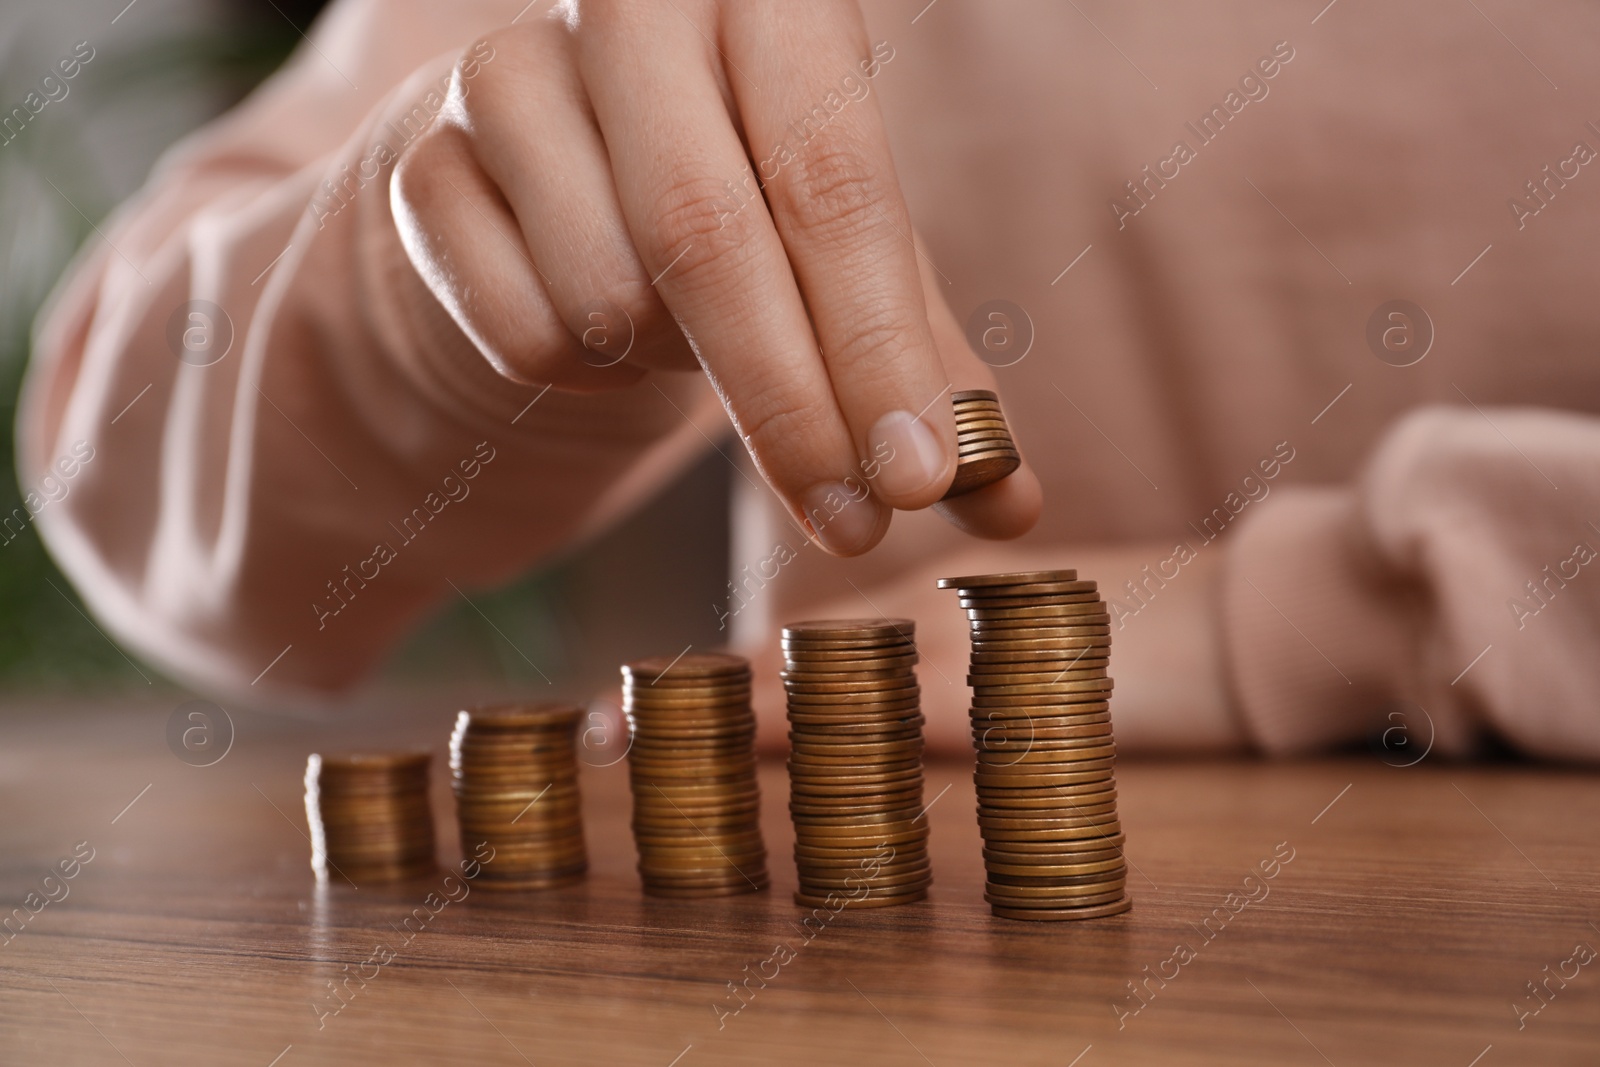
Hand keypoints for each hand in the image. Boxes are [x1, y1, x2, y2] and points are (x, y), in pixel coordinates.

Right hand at [390, 0, 1039, 554]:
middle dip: (790, 404)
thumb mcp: (839, 262)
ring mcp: (507, 75)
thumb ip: (922, 365)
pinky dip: (583, 373)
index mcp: (770, 1)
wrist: (538, 190)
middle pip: (708, 233)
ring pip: (608, 296)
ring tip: (678, 330)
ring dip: (667, 368)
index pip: (832, 173)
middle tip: (853, 525)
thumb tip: (1011, 503)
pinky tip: (593, 320)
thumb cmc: (725, 218)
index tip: (920, 479)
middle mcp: (634, 6)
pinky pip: (526, 332)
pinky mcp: (422, 167)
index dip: (877, 342)